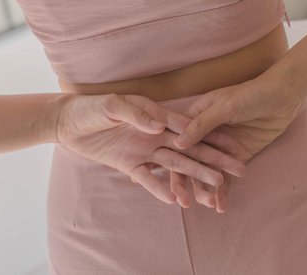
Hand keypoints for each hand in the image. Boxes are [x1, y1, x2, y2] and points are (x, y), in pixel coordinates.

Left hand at [55, 91, 246, 206]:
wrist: (66, 122)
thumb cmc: (89, 107)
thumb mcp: (111, 105)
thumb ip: (135, 114)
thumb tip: (158, 126)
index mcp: (154, 114)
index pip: (188, 127)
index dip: (211, 135)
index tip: (235, 144)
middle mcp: (153, 132)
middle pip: (189, 148)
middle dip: (214, 159)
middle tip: (240, 170)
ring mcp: (142, 150)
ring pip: (174, 165)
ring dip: (194, 177)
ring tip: (215, 191)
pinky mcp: (128, 164)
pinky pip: (148, 179)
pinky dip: (160, 189)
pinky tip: (176, 200)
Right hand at [167, 74, 303, 211]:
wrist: (282, 98)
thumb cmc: (250, 94)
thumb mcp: (224, 106)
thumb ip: (202, 124)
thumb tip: (177, 143)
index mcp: (195, 116)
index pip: (178, 142)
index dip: (171, 163)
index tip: (170, 185)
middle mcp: (204, 132)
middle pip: (190, 160)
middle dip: (187, 182)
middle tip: (186, 203)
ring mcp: (220, 146)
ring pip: (207, 171)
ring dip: (205, 189)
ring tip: (209, 204)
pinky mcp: (237, 156)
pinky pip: (226, 176)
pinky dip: (223, 192)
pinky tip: (221, 206)